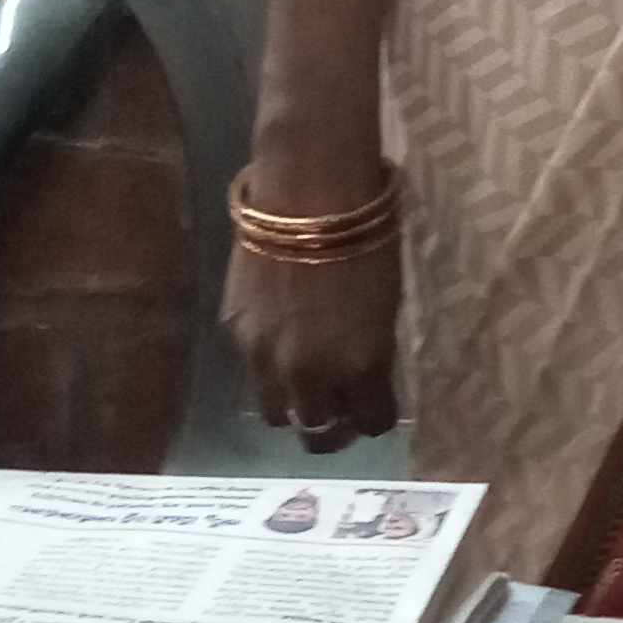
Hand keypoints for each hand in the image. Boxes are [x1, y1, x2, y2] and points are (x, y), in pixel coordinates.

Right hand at [222, 235, 401, 457]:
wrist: (310, 189)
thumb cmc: (367, 236)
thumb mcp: (387, 304)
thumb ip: (371, 353)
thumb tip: (360, 378)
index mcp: (360, 365)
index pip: (371, 423)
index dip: (375, 416)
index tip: (375, 404)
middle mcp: (309, 373)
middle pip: (316, 432)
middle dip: (331, 424)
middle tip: (337, 402)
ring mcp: (265, 356)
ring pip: (276, 413)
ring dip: (293, 402)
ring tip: (303, 378)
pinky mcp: (235, 332)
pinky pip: (253, 370)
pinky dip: (268, 366)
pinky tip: (279, 336)